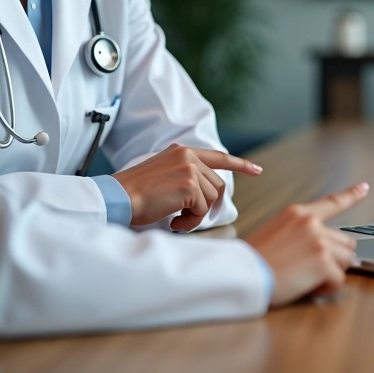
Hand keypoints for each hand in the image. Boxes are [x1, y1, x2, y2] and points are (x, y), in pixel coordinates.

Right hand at [111, 144, 262, 230]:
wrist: (117, 197)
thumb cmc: (135, 193)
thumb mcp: (163, 174)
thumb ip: (185, 176)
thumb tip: (209, 193)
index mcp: (181, 151)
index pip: (218, 156)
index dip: (240, 165)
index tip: (256, 170)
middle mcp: (188, 156)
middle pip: (217, 186)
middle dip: (207, 205)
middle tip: (185, 217)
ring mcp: (190, 169)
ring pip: (211, 199)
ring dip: (196, 215)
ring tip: (176, 219)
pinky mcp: (189, 185)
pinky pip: (203, 210)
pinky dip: (191, 221)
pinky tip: (174, 221)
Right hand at [244, 183, 369, 305]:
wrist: (239, 273)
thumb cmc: (252, 260)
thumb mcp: (274, 233)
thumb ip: (300, 234)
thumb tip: (321, 247)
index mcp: (297, 213)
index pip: (331, 203)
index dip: (351, 195)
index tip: (364, 188)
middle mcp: (311, 223)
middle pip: (344, 242)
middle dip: (333, 258)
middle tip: (308, 268)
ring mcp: (319, 240)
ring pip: (344, 261)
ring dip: (329, 273)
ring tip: (303, 277)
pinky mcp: (323, 261)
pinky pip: (338, 280)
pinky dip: (325, 288)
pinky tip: (305, 286)